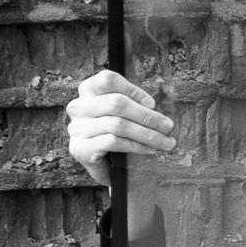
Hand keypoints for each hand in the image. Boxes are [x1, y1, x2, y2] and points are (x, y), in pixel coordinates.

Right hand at [66, 70, 176, 187]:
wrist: (107, 167)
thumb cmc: (121, 133)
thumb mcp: (128, 113)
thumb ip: (137, 104)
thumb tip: (155, 107)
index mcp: (89, 90)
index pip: (108, 80)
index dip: (133, 90)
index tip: (153, 104)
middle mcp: (78, 106)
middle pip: (116, 103)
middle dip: (147, 116)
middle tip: (168, 127)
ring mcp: (76, 128)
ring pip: (117, 125)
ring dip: (147, 134)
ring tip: (166, 142)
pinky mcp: (79, 149)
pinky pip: (113, 142)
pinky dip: (136, 146)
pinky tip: (150, 150)